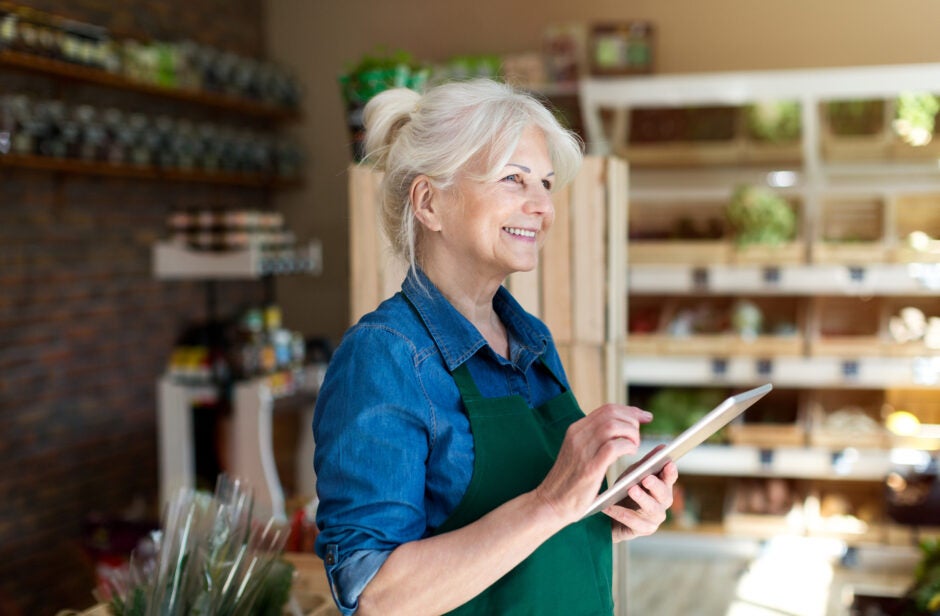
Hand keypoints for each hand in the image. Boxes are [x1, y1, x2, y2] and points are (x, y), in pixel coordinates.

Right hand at [534, 404, 652, 524]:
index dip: (630, 410)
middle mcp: (577, 435)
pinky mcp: (590, 467)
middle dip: (633, 421)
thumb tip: (620, 429)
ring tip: (634, 446)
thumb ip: (593, 440)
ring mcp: (582, 449)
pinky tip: (630, 454)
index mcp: (575, 430)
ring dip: (631, 434)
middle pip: (612, 414)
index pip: (607, 409)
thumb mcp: (577, 453)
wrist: (550, 502)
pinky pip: (614, 446)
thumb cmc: (568, 481)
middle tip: (639, 436)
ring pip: (614, 426)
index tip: (645, 416)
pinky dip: (627, 447)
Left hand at [606, 461, 677, 542]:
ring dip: (642, 499)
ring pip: (652, 509)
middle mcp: (662, 503)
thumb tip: (662, 447)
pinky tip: (609, 506)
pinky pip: (633, 523)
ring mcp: (655, 518)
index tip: (668, 464)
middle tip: (646, 478)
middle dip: (655, 486)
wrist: (612, 515)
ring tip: (630, 489)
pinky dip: (620, 513)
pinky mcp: (644, 529)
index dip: (670, 472)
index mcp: (663, 487)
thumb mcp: (634, 474)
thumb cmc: (626, 490)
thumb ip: (647, 463)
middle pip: (664, 495)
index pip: (670, 478)